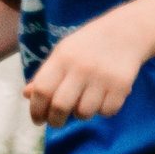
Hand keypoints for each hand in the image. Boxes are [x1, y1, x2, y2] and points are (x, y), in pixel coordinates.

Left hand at [24, 21, 146, 127]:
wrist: (127, 32)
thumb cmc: (88, 46)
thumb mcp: (63, 52)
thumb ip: (45, 74)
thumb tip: (27, 95)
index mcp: (62, 58)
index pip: (42, 90)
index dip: (36, 109)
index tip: (37, 119)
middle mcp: (81, 67)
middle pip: (60, 106)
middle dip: (55, 121)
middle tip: (56, 122)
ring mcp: (102, 77)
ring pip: (84, 113)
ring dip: (80, 114)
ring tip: (83, 104)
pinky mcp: (122, 85)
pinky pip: (106, 112)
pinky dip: (102, 110)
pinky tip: (102, 98)